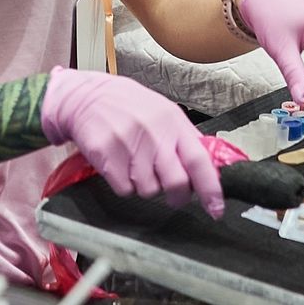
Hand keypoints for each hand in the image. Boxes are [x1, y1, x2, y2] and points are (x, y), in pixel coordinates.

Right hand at [40, 67, 224, 218]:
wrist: (87, 96)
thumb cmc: (129, 106)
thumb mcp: (163, 112)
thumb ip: (185, 138)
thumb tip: (210, 166)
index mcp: (173, 122)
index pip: (199, 160)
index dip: (210, 189)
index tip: (216, 208)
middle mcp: (153, 133)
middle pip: (176, 183)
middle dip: (177, 196)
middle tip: (172, 193)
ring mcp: (129, 144)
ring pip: (149, 190)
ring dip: (146, 186)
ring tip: (137, 165)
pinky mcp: (106, 155)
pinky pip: (124, 189)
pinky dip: (124, 184)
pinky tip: (121, 165)